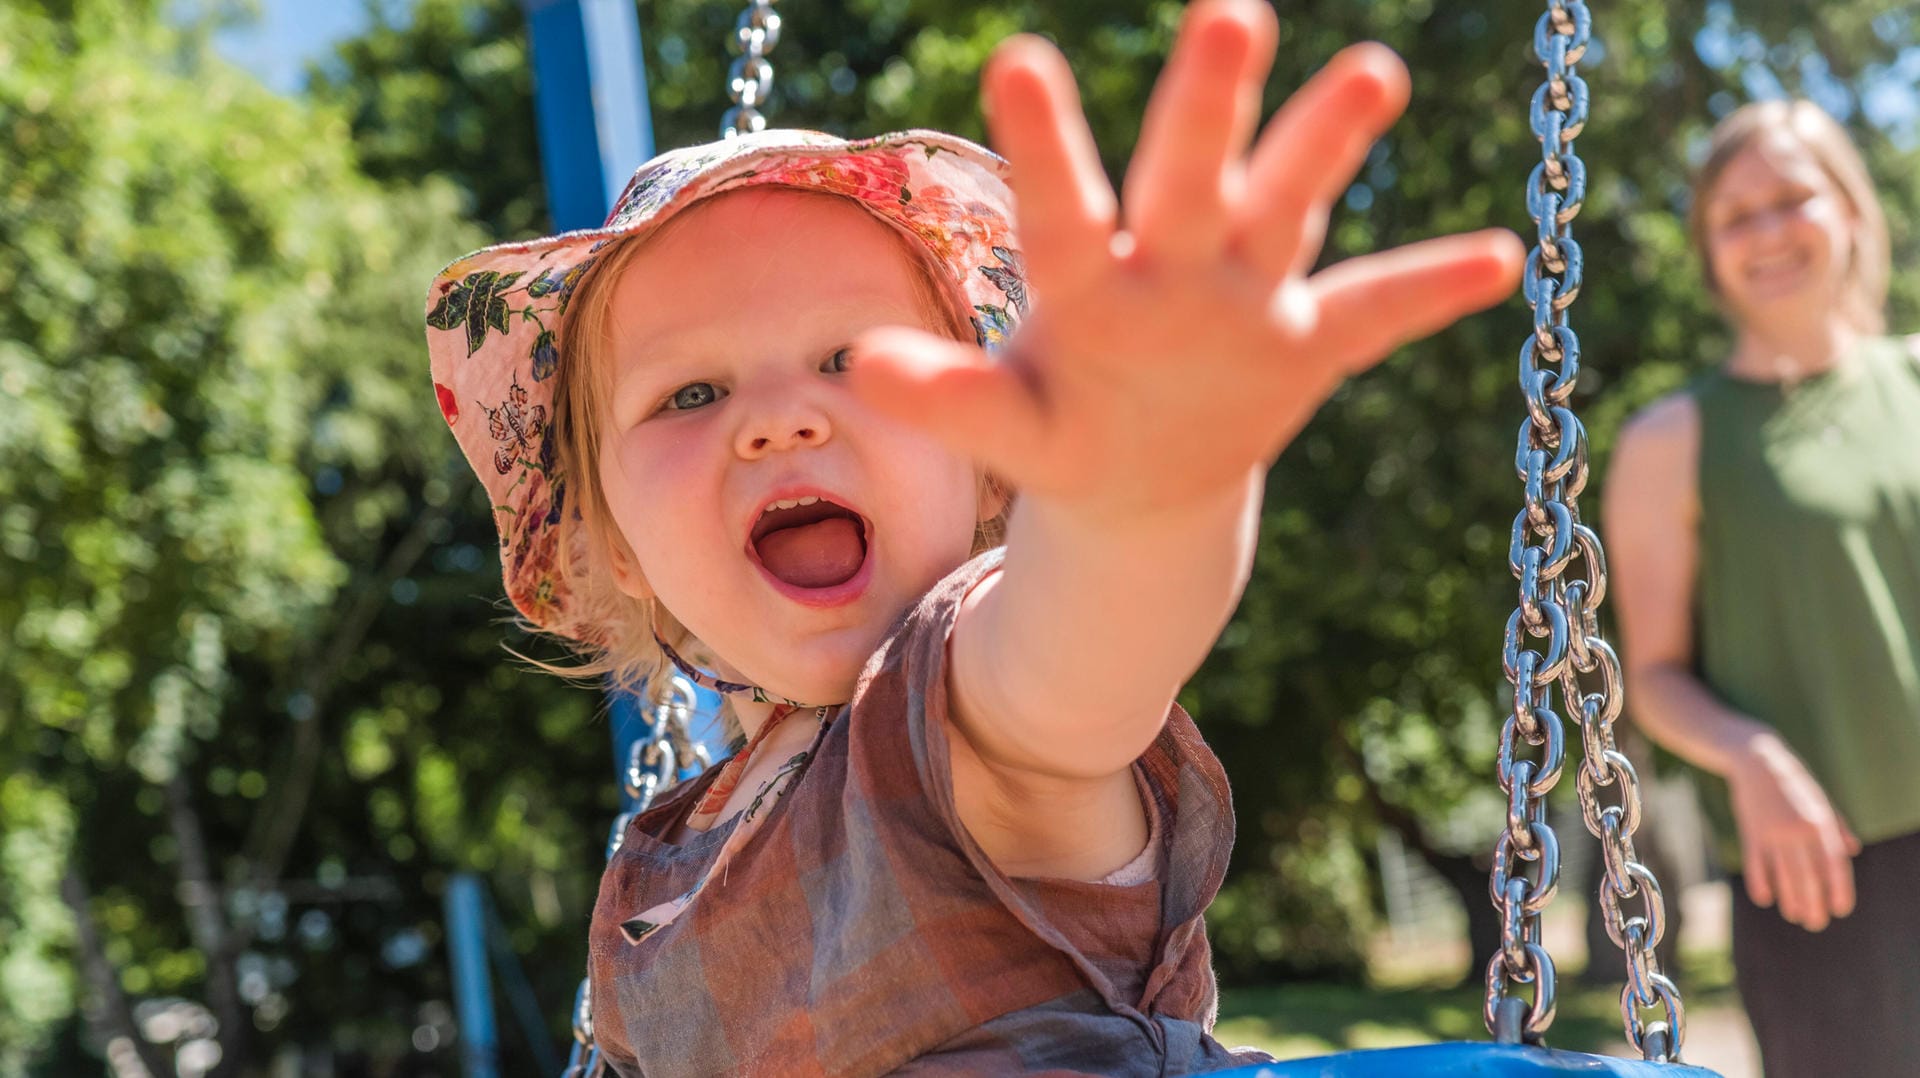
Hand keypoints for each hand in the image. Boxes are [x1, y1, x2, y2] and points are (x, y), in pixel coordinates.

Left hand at [851, 0, 1522, 521]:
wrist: (1140, 478)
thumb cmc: (1064, 425)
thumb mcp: (1011, 428)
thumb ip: (951, 397)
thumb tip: (855, 366)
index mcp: (1088, 279)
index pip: (1063, 204)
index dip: (1043, 142)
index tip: (1018, 56)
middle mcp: (1170, 262)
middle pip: (1187, 177)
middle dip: (1207, 106)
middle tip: (1229, 14)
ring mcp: (1243, 294)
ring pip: (1287, 206)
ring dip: (1324, 146)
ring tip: (1376, 72)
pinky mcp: (1305, 342)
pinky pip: (1376, 312)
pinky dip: (1431, 289)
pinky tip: (1501, 258)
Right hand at [1727, 733, 1861, 931]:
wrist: (1757, 761)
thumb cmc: (1794, 783)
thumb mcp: (1822, 800)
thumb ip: (1838, 827)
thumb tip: (1852, 851)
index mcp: (1820, 823)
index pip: (1835, 864)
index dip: (1840, 890)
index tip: (1841, 909)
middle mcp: (1798, 830)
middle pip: (1809, 876)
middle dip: (1814, 903)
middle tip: (1816, 923)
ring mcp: (1773, 832)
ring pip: (1783, 874)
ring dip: (1790, 899)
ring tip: (1795, 916)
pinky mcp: (1751, 832)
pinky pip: (1756, 864)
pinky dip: (1760, 883)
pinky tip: (1765, 898)